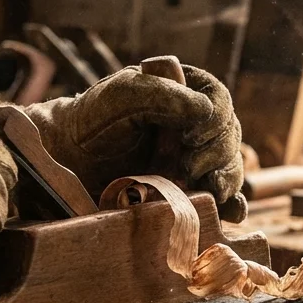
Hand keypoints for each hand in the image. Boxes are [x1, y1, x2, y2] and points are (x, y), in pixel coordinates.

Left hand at [24, 64, 246, 220]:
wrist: (70, 162)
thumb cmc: (94, 120)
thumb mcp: (123, 96)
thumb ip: (162, 95)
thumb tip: (206, 112)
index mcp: (183, 91)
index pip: (218, 99)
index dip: (215, 119)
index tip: (192, 136)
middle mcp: (194, 123)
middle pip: (229, 135)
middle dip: (218, 152)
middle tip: (190, 166)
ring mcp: (194, 157)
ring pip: (230, 165)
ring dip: (227, 178)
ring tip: (210, 189)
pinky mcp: (190, 187)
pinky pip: (221, 196)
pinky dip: (232, 204)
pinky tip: (232, 212)